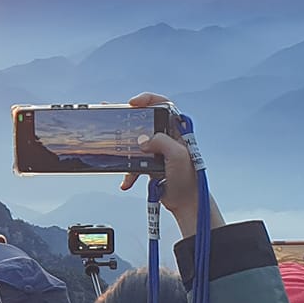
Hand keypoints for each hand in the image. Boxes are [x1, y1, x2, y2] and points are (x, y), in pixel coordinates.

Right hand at [117, 92, 223, 236]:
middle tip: (114, 118)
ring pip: (136, 142)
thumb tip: (143, 139)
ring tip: (116, 150)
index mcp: (177, 130)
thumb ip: (161, 141)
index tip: (133, 103)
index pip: (164, 105)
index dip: (148, 100)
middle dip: (129, 120)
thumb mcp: (177, 156)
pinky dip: (129, 172)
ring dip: (126, 150)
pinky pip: (135, 162)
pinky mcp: (151, 163)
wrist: (186, 202)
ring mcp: (158, 150)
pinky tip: (127, 180)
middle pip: (145, 121)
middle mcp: (167, 137)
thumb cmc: (189, 180)